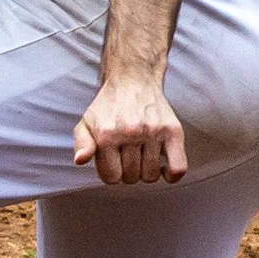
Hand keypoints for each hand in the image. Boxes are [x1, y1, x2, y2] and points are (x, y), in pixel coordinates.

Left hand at [72, 71, 187, 185]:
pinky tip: (163, 168)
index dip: (112, 173)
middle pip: (131, 177)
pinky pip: (178, 167)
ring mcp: (153, 132)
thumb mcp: (86, 122)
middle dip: (128, 171)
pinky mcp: (173, 131)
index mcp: (107, 134)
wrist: (133, 79)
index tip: (114, 163)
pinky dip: (172, 175)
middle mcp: (130, 132)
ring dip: (146, 171)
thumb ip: (81, 144)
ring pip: (151, 175)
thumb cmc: (109, 106)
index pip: (111, 177)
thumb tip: (80, 160)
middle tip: (128, 156)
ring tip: (142, 156)